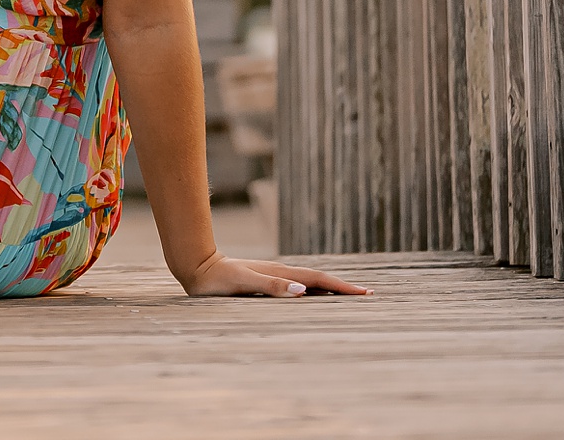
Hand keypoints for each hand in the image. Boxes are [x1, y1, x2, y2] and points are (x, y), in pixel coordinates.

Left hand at [177, 253, 369, 297]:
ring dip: (329, 288)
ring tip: (348, 295)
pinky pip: (296, 285)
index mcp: (280, 274)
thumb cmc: (217, 279)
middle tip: (367, 294)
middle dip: (342, 286)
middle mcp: (280, 273)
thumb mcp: (244, 283)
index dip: (342, 287)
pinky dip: (312, 290)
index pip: (318, 280)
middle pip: (318, 280)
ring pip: (308, 282)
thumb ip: (272, 287)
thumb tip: (303, 291)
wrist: (196, 266)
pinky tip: (314, 296)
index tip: (365, 293)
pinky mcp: (264, 280)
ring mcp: (273, 275)